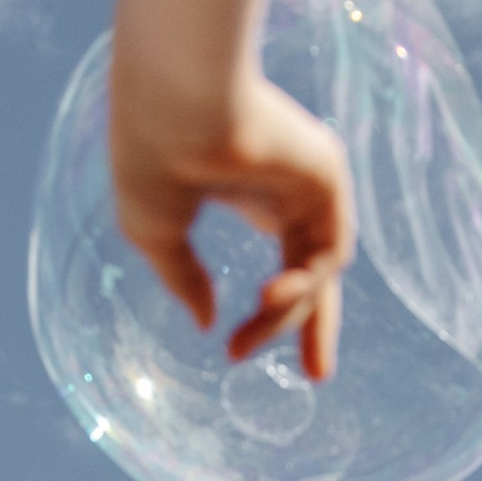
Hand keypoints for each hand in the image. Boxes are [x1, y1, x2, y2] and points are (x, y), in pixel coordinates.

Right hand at [110, 56, 354, 379]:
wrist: (174, 104)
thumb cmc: (151, 156)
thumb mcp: (158, 233)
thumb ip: (185, 280)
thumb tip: (207, 323)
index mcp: (244, 192)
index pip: (276, 256)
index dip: (272, 310)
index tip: (237, 349)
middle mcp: (283, 187)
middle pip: (313, 268)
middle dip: (313, 324)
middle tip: (315, 376)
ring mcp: (309, 181)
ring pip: (317, 269)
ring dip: (287, 313)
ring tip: (246, 336)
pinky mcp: (328, 175)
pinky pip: (330, 251)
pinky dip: (303, 285)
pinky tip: (269, 296)